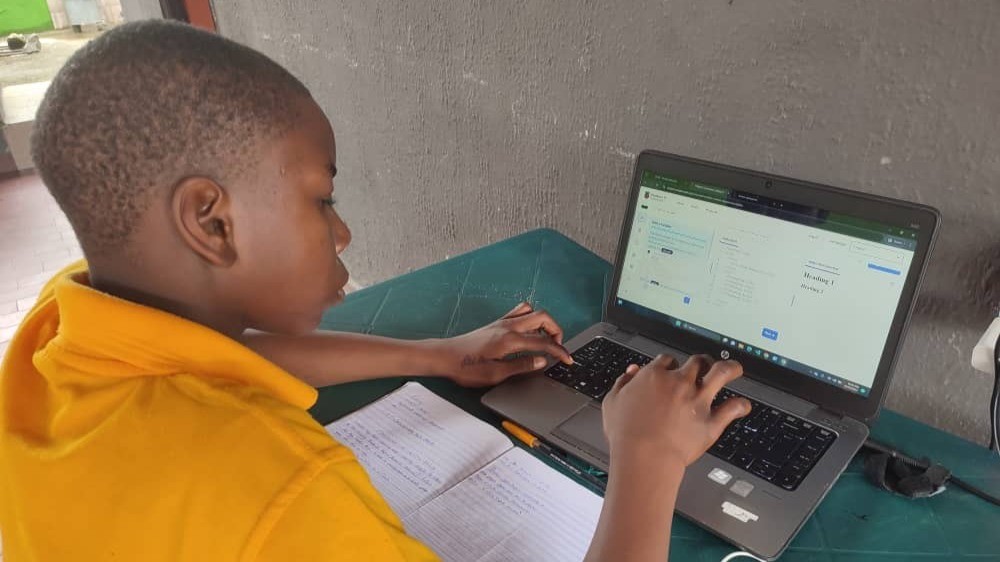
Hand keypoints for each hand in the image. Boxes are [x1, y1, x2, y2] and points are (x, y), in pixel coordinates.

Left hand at [435, 302, 572, 386]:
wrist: (444, 357)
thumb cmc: (466, 367)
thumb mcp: (496, 374)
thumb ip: (521, 366)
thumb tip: (542, 361)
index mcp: (510, 340)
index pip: (544, 342)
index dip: (560, 352)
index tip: (568, 360)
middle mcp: (508, 326)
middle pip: (543, 318)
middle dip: (557, 331)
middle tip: (559, 347)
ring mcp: (502, 322)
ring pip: (532, 312)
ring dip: (544, 323)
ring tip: (546, 339)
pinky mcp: (496, 323)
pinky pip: (519, 312)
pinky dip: (530, 319)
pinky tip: (529, 332)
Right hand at [602, 354, 750, 467]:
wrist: (644, 457)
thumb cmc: (626, 434)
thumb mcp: (613, 402)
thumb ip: (622, 383)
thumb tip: (630, 373)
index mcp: (654, 376)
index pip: (667, 360)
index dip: (670, 364)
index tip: (670, 370)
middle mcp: (680, 383)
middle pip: (697, 361)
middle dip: (701, 362)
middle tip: (703, 366)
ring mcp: (698, 401)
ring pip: (722, 373)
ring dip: (730, 369)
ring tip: (735, 369)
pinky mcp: (711, 422)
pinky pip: (733, 408)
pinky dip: (740, 406)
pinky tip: (742, 406)